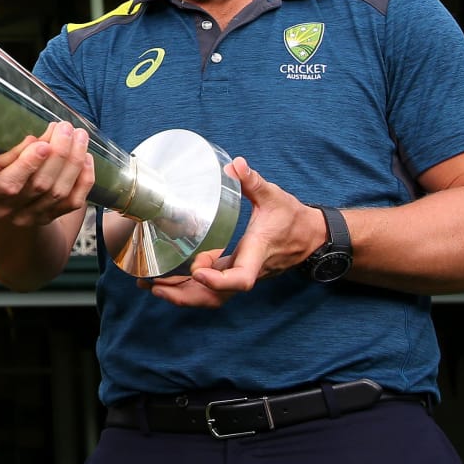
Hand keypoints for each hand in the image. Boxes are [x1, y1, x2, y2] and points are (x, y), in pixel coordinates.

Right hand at [0, 121, 94, 226]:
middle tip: (66, 127)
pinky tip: (86, 157)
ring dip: (74, 161)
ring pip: (59, 193)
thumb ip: (4, 147)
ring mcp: (28, 217)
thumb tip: (35, 138)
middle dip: (58, 154)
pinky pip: (72, 202)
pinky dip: (83, 179)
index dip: (27, 165)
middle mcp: (5, 209)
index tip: (43, 143)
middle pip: (39, 186)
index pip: (8, 184)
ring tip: (79, 135)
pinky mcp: (48, 217)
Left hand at [136, 156, 326, 307]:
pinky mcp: (236, 273)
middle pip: (217, 297)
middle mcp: (248, 269)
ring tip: (152, 286)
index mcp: (257, 252)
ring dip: (182, 296)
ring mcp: (242, 274)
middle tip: (153, 285)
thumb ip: (253, 182)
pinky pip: (213, 290)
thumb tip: (235, 165)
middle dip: (185, 295)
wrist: (311, 236)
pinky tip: (169, 281)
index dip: (218, 280)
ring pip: (213, 298)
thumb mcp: (275, 196)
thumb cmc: (293, 218)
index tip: (197, 270)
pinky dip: (190, 289)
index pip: (241, 279)